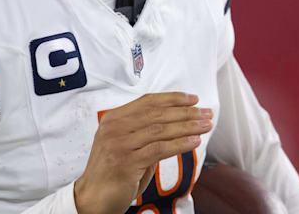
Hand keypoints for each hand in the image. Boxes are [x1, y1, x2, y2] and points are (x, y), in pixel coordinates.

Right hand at [74, 92, 213, 213]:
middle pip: (157, 114)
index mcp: (113, 119)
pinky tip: (194, 141)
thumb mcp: (126, 144)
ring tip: (205, 125)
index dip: (173, 99)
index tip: (193, 99)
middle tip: (206, 113)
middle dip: (186, 113)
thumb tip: (178, 122)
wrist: (92, 198)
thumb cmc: (111, 173)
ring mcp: (119, 144)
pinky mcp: (126, 162)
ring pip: (160, 130)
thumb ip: (146, 132)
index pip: (148, 101)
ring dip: (187, 127)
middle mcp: (114, 128)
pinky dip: (180, 144)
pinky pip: (159, 149)